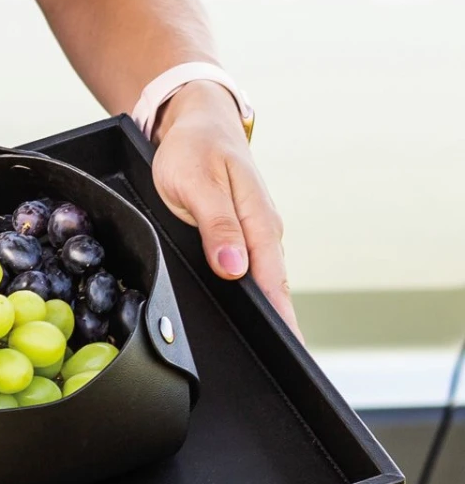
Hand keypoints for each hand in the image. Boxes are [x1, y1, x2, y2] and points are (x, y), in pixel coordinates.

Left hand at [150, 80, 301, 337]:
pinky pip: (250, 269)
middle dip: (282, 324)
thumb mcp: (197, 185)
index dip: (281, 316)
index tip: (291, 347)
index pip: (272, 280)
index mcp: (257, 221)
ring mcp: (253, 234)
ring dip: (269, 311)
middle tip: (287, 362)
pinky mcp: (241, 235)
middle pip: (273, 287)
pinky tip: (252, 314)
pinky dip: (254, 292)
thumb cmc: (193, 149)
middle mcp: (262, 231)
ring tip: (275, 349)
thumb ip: (216, 226)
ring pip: (263, 279)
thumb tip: (234, 267)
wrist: (194, 121)